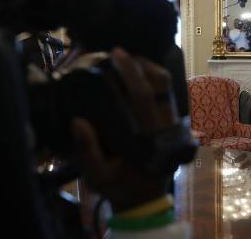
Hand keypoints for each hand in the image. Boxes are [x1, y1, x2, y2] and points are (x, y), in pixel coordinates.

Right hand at [70, 47, 178, 212]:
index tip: (116, 55)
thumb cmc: (119, 186)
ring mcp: (172, 123)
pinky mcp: (173, 122)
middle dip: (139, 63)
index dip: (131, 72)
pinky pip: (167, 93)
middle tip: (119, 51)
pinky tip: (138, 71)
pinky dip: (155, 78)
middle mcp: (165, 125)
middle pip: (160, 84)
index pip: (143, 96)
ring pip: (167, 86)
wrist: (144, 199)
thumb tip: (77, 121)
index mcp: (149, 137)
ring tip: (129, 57)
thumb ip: (87, 152)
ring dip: (150, 68)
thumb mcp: (97, 176)